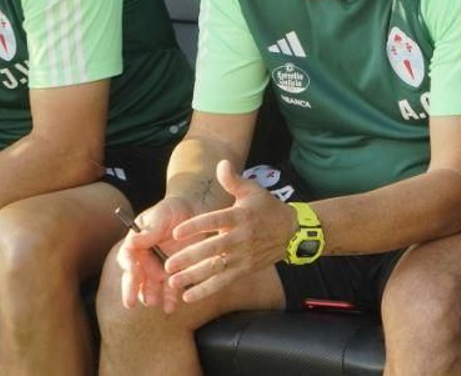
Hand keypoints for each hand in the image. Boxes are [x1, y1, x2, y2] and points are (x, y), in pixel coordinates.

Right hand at [117, 195, 199, 311]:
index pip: (127, 257)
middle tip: (130, 302)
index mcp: (136, 244)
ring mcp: (159, 268)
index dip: (128, 265)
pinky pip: (172, 288)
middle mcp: (144, 260)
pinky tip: (171, 307)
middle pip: (134, 277)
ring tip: (152, 302)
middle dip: (132, 290)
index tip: (133, 271)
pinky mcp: (176, 274)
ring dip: (150, 296)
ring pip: (151, 287)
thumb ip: (150, 229)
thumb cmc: (172, 210)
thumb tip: (135, 240)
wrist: (194, 211)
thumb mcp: (161, 214)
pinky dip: (170, 298)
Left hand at [162, 160, 296, 304]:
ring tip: (173, 281)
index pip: (215, 221)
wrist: (292, 231)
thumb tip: (221, 163)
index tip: (176, 233)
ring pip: (216, 268)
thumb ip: (233, 180)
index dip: (196, 227)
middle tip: (167, 264)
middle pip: (213, 249)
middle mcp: (241, 237)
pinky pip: (223, 282)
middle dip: (189, 258)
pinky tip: (188, 296)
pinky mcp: (244, 269)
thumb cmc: (267, 208)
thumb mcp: (253, 191)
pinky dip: (205, 290)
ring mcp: (243, 256)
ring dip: (193, 277)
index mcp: (240, 216)